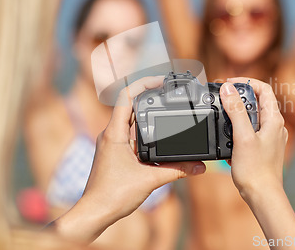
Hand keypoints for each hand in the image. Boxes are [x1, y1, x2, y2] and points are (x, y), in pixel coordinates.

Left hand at [53, 76, 204, 241]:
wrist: (95, 213)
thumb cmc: (112, 195)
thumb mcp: (150, 180)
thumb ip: (177, 170)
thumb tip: (199, 167)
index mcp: (115, 133)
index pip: (126, 96)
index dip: (144, 84)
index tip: (162, 82)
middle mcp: (111, 134)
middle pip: (131, 104)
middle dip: (151, 96)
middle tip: (169, 90)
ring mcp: (112, 142)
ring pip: (131, 120)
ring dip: (148, 113)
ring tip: (167, 107)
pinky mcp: (115, 152)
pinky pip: (131, 133)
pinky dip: (145, 130)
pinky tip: (159, 135)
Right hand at [220, 78, 287, 199]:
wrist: (262, 196)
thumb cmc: (256, 170)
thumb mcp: (242, 136)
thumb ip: (236, 110)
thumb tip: (228, 88)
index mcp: (274, 119)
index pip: (263, 88)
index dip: (245, 82)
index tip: (228, 83)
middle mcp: (275, 126)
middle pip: (258, 100)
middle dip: (239, 96)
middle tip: (222, 98)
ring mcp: (271, 137)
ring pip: (254, 116)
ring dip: (238, 113)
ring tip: (224, 118)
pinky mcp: (264, 147)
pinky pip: (251, 130)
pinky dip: (239, 128)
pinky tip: (229, 138)